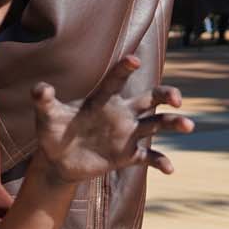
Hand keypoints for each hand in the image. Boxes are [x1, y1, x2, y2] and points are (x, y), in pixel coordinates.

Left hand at [31, 55, 192, 184]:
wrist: (57, 160)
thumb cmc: (52, 132)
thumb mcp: (46, 116)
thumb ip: (44, 100)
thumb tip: (39, 89)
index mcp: (101, 100)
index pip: (115, 80)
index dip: (124, 69)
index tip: (133, 60)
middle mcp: (120, 114)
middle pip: (150, 99)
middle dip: (165, 95)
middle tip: (176, 99)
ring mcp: (126, 134)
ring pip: (156, 125)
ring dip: (173, 124)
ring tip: (188, 125)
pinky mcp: (127, 155)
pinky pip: (148, 157)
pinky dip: (160, 162)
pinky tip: (169, 169)